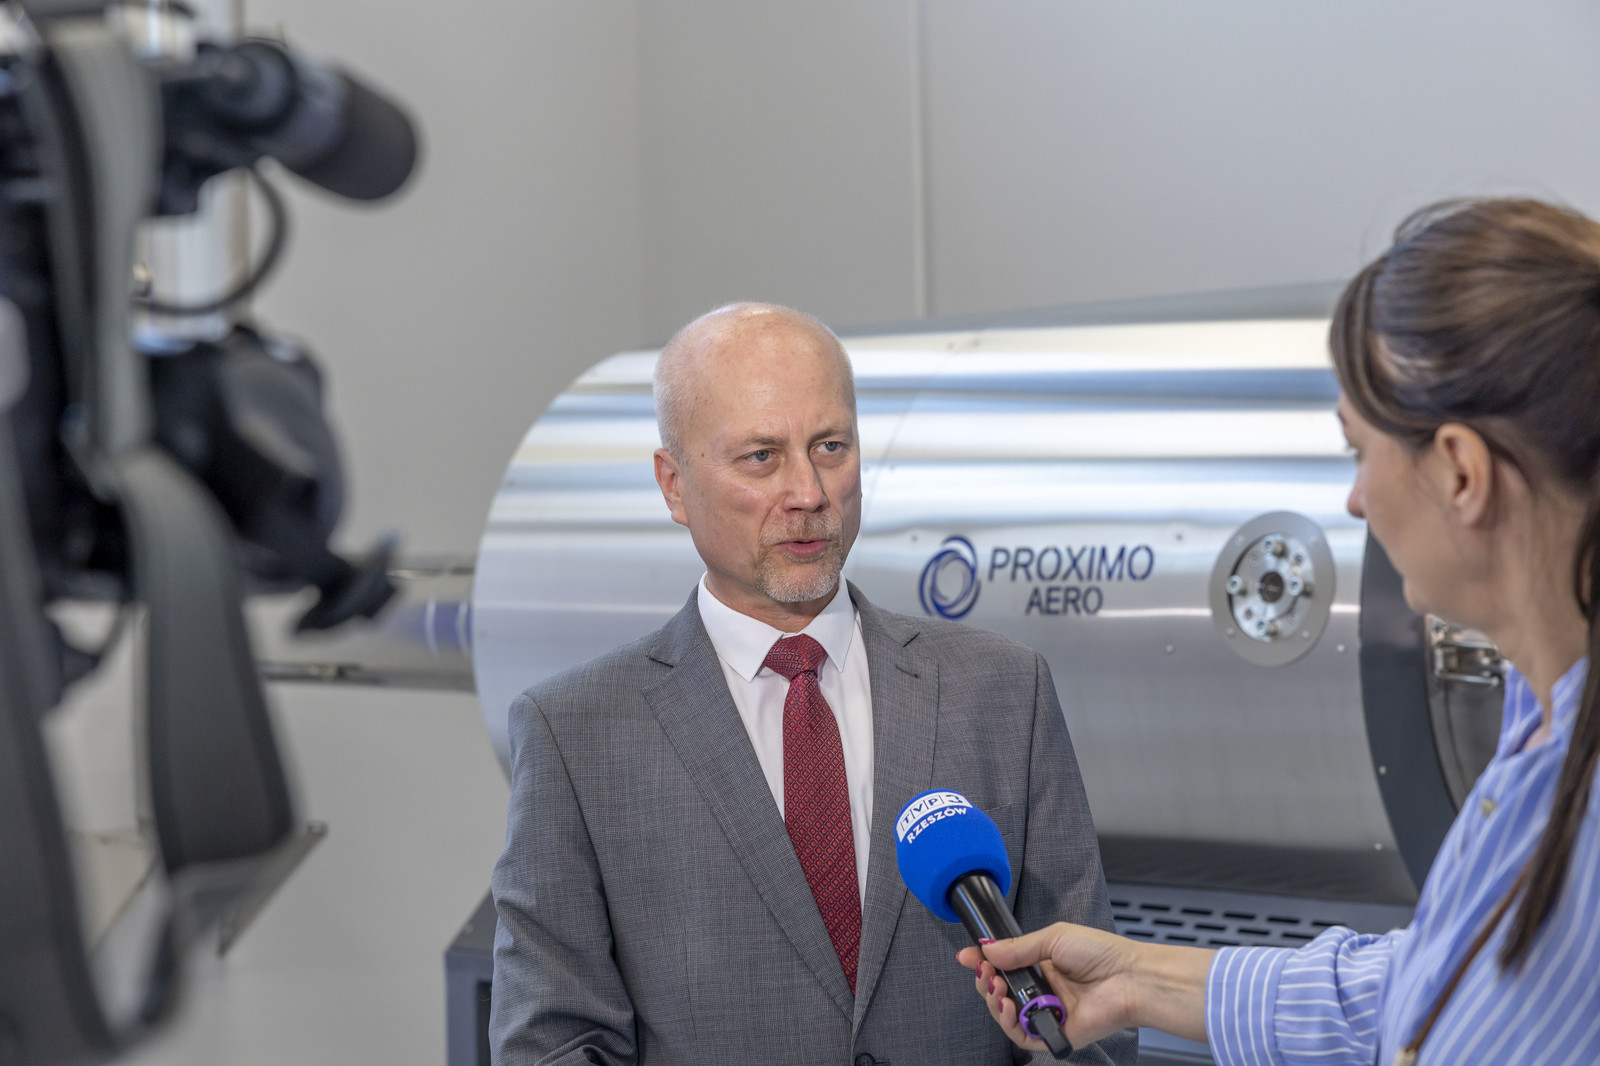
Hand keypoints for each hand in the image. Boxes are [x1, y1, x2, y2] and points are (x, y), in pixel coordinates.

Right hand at [958, 923, 1212, 1048]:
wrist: (1129, 979)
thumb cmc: (1100, 954)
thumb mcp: (1054, 938)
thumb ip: (1019, 948)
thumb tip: (986, 949)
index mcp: (1040, 966)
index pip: (1003, 967)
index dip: (983, 963)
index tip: (967, 957)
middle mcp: (1041, 991)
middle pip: (1000, 993)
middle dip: (985, 982)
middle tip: (985, 973)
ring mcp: (1047, 1014)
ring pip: (1007, 1016)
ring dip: (994, 1002)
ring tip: (996, 988)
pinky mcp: (1054, 1034)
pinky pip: (1024, 1037)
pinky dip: (1011, 1025)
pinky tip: (1008, 1008)